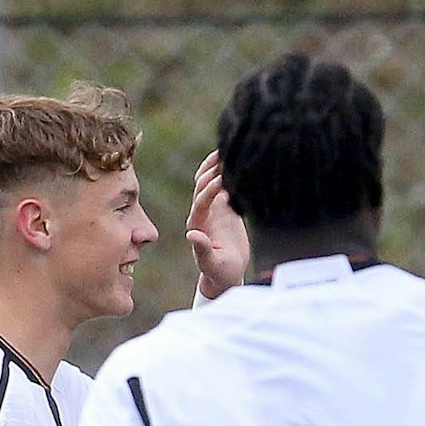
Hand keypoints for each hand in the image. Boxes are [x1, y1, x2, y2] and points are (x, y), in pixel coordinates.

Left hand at [186, 150, 248, 299]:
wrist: (225, 275)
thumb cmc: (219, 272)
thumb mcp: (211, 263)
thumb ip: (202, 250)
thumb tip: (192, 235)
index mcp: (197, 224)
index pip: (201, 201)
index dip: (210, 190)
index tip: (222, 180)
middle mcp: (202, 213)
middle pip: (202, 186)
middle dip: (211, 172)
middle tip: (224, 158)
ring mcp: (212, 209)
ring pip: (209, 182)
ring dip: (214, 167)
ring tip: (224, 150)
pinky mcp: (224, 209)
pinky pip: (222, 187)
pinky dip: (225, 173)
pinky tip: (233, 160)